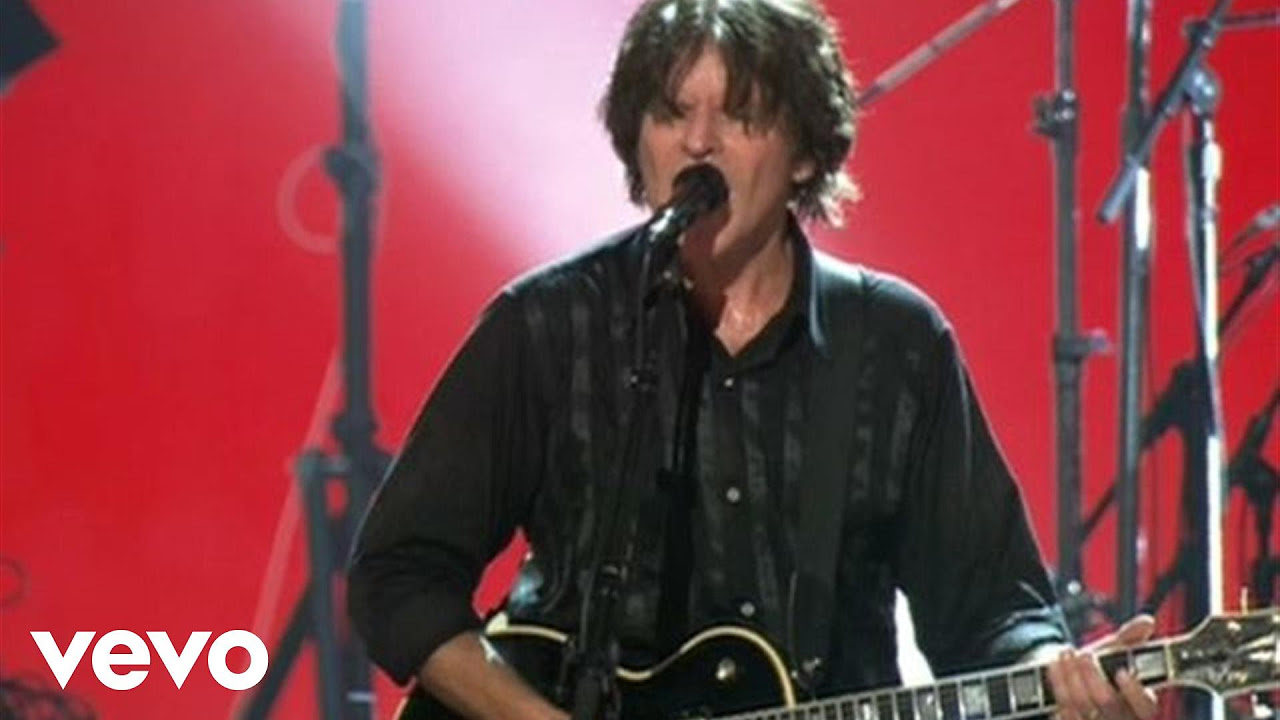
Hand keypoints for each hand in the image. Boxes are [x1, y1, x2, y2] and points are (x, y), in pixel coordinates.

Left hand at [1045, 615, 1159, 719]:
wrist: (1072, 675)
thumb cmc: (1101, 665)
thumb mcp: (1116, 651)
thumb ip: (1131, 638)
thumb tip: (1146, 622)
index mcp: (1141, 704)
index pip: (1146, 706)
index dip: (1134, 692)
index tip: (1121, 672)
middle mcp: (1121, 717)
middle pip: (1108, 703)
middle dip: (1093, 676)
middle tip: (1084, 654)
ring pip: (1082, 705)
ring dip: (1072, 675)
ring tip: (1067, 653)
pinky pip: (1064, 708)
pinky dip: (1058, 682)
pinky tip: (1056, 664)